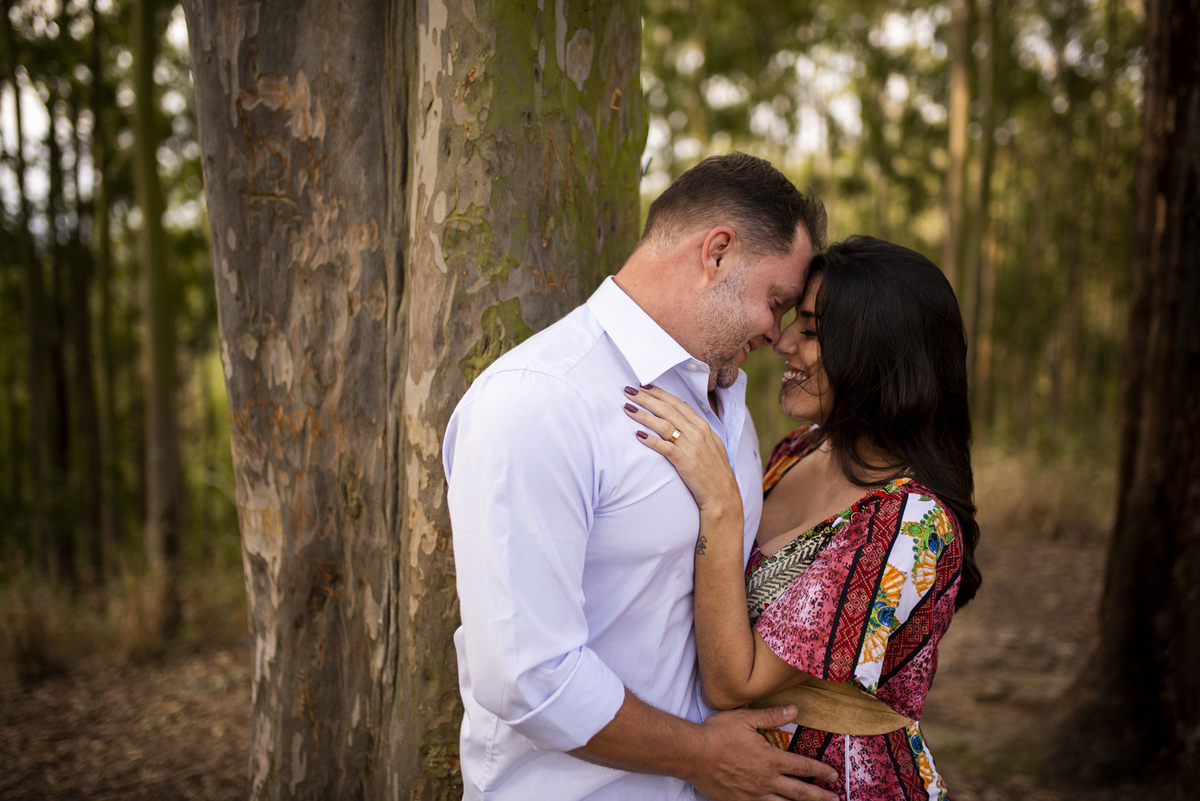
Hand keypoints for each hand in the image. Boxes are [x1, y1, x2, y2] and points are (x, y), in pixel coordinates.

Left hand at [623, 385, 742, 514]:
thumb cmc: (714, 471)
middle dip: (647, 398)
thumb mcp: (711, 444)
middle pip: (668, 410)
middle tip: (629, 390)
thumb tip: (681, 416)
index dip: (660, 393)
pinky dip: (651, 440)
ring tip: (628, 408)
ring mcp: (692, 447)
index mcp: (703, 426)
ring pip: (664, 425)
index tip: (644, 386)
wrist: (723, 496)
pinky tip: (638, 435)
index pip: (678, 404)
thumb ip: (697, 429)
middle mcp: (698, 433)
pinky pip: (665, 448)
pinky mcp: (686, 463)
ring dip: (644, 415)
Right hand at [686, 705, 838, 800]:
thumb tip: (795, 709)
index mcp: (769, 759)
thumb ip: (772, 716)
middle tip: (834, 798)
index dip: (820, 771)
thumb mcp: (745, 718)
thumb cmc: (717, 734)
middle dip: (819, 795)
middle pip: (799, 792)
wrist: (692, 754)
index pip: (802, 767)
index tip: (833, 775)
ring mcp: (753, 795)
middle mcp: (765, 780)